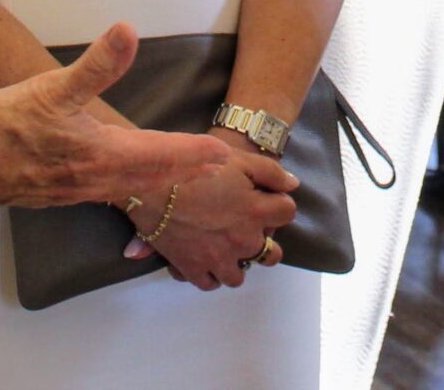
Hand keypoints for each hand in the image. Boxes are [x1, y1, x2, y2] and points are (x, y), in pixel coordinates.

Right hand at [0, 23, 231, 209]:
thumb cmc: (8, 125)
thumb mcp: (54, 87)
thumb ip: (96, 64)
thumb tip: (128, 31)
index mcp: (103, 153)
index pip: (160, 153)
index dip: (192, 152)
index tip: (221, 154)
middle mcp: (96, 177)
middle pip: (152, 175)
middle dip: (185, 169)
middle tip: (217, 166)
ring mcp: (78, 189)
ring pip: (131, 185)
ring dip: (161, 179)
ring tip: (183, 173)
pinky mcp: (59, 192)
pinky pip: (109, 190)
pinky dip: (131, 184)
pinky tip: (125, 180)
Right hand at [122, 136, 299, 290]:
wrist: (151, 179)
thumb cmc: (195, 164)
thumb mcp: (238, 159)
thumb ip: (271, 172)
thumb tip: (293, 185)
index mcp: (255, 211)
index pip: (288, 214)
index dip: (280, 205)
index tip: (269, 201)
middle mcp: (241, 240)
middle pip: (270, 255)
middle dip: (264, 244)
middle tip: (249, 231)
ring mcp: (217, 258)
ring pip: (238, 276)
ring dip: (236, 263)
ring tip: (226, 248)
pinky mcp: (191, 267)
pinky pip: (209, 283)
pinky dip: (209, 274)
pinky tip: (205, 259)